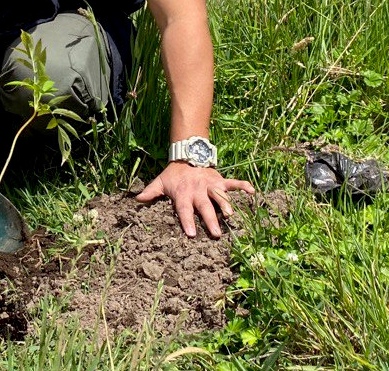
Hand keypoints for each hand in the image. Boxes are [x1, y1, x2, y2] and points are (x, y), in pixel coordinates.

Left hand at [135, 161, 254, 237]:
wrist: (187, 155)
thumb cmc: (173, 174)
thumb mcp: (160, 182)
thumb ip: (150, 192)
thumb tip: (136, 200)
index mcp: (183, 194)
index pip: (184, 210)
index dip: (187, 221)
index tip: (191, 234)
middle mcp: (198, 191)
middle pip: (204, 207)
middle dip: (209, 220)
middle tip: (215, 234)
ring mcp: (210, 185)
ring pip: (219, 195)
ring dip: (225, 204)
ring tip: (231, 215)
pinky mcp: (220, 180)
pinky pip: (233, 183)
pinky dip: (242, 186)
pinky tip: (252, 192)